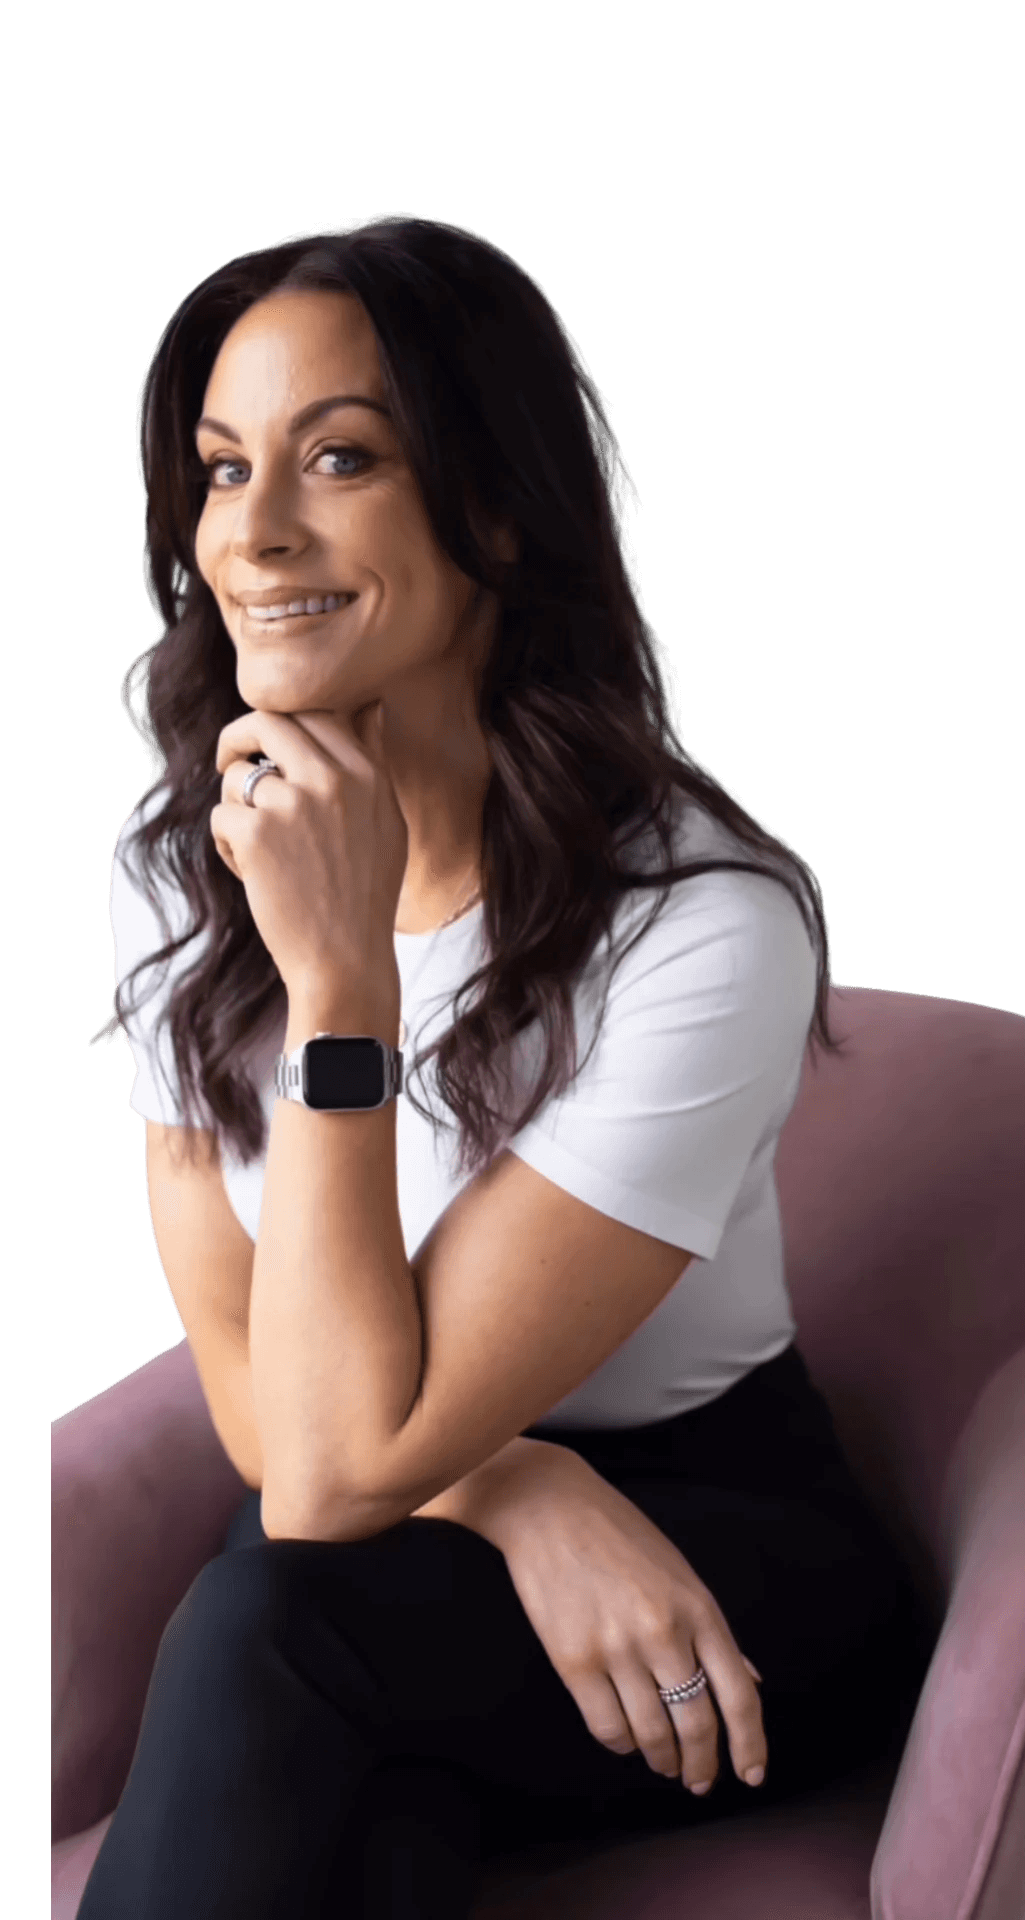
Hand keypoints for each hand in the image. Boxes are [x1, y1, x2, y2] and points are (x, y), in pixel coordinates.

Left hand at [209, 703, 407, 1002]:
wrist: (345, 961)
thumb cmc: (365, 897)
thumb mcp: (387, 823)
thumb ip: (374, 761)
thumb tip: (372, 705)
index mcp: (367, 775)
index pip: (315, 713)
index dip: (282, 723)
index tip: (267, 745)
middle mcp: (332, 779)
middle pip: (268, 720)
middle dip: (238, 736)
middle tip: (227, 761)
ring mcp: (292, 804)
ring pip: (236, 775)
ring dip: (236, 808)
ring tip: (258, 851)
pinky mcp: (256, 832)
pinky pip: (221, 817)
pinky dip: (227, 846)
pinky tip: (252, 875)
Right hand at [485, 1447, 767, 1795]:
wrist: (549, 1507)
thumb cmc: (619, 1536)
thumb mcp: (680, 1574)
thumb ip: (713, 1631)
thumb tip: (750, 1680)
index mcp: (699, 1608)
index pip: (740, 1694)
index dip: (750, 1743)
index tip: (751, 1774)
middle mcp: (664, 1632)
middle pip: (697, 1725)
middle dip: (702, 1764)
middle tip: (698, 1780)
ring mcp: (617, 1648)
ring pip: (652, 1735)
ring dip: (661, 1760)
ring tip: (662, 1762)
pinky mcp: (574, 1660)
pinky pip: (607, 1728)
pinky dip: (622, 1744)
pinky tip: (626, 1739)